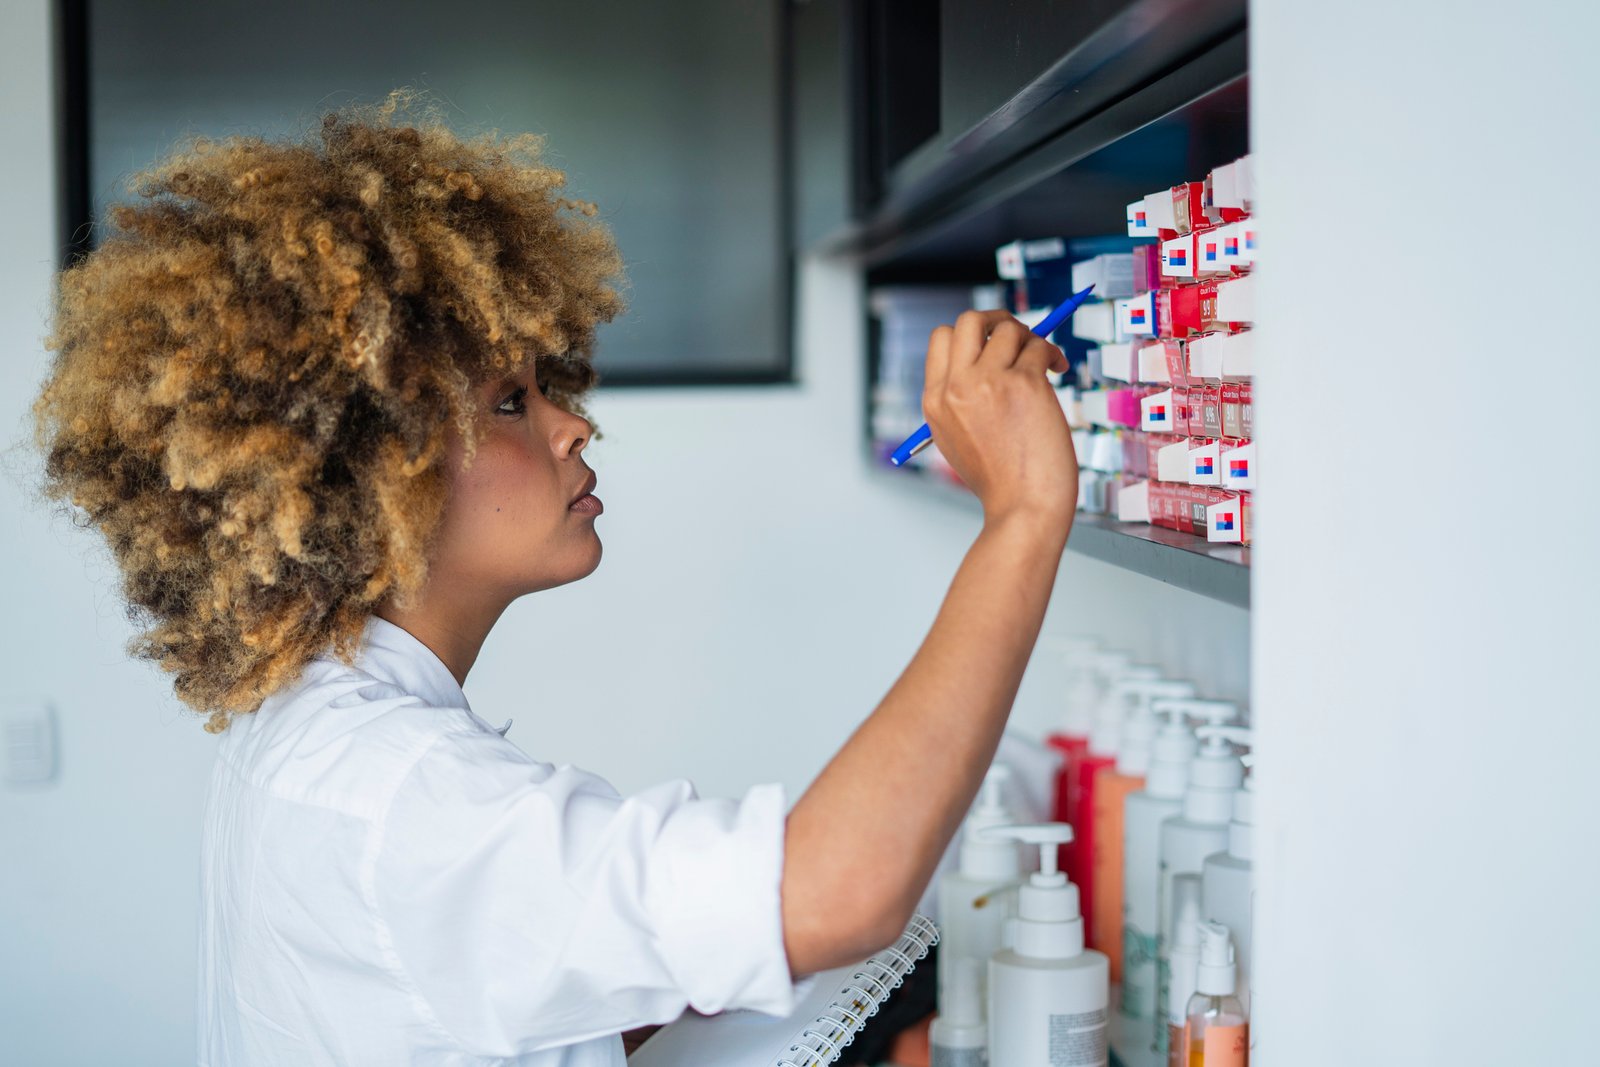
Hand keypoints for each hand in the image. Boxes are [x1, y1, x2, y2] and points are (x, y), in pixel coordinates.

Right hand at [922, 309, 1078, 530]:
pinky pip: (1039, 348)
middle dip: (997, 319)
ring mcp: (988, 383)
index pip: (942, 339)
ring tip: (1044, 362)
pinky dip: (1052, 354)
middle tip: (1017, 334)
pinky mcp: (1024, 385)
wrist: (1023, 508)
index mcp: (934, 400)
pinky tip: (1057, 370)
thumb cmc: (1000, 480)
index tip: (993, 346)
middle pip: (968, 320)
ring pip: (1009, 329)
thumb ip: (961, 398)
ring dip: (1031, 339)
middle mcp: (956, 387)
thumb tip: (990, 353)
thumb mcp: (957, 437)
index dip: (971, 335)